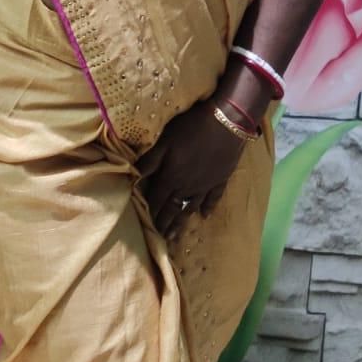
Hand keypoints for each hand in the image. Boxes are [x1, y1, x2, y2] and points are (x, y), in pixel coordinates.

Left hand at [136, 98, 248, 243]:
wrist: (228, 122)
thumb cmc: (192, 127)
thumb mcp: (165, 141)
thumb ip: (150, 161)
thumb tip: (133, 177)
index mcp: (171, 177)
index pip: (156, 199)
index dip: (149, 212)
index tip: (144, 228)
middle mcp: (187, 186)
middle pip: (172, 208)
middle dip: (164, 223)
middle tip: (159, 239)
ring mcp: (205, 185)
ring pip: (190, 207)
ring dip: (181, 221)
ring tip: (175, 235)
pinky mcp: (220, 179)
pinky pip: (212, 198)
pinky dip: (208, 208)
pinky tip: (204, 216)